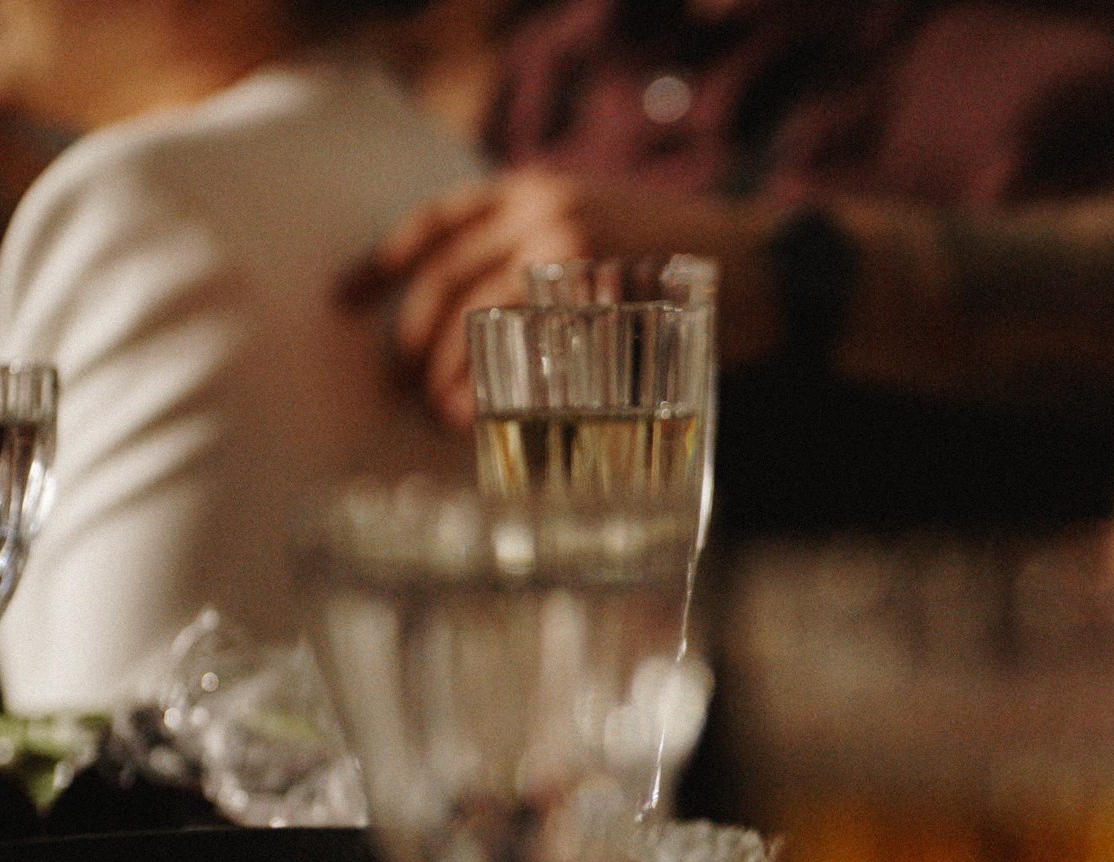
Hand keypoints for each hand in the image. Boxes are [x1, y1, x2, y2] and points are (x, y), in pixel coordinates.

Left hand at [341, 170, 783, 428]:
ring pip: (476, 320)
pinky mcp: (604, 310)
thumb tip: (475, 316)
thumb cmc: (686, 266)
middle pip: (447, 282)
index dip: (381, 261)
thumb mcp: (605, 228)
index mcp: (537, 190)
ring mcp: (576, 261)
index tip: (342, 299)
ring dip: (448, 374)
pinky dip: (496, 391)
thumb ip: (542, 252)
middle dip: (411, 342)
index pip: (437, 221)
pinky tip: (485, 419)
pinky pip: (527, 355)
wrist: (771, 269)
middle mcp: (547, 215)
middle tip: (398, 387)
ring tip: (440, 416)